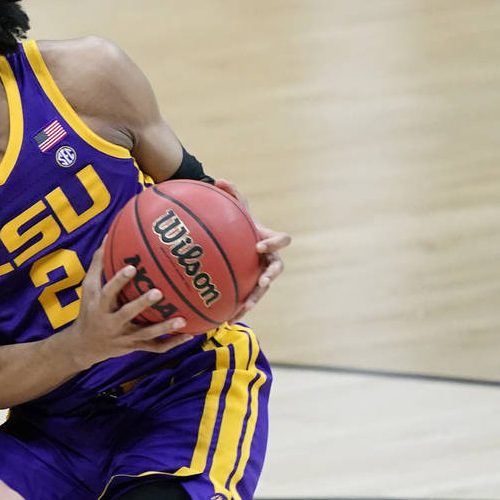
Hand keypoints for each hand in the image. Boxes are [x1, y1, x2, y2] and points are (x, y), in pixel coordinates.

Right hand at [67, 246, 193, 368]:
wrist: (84, 346)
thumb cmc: (89, 310)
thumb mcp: (88, 289)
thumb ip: (98, 264)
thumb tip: (108, 236)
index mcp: (100, 307)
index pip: (107, 293)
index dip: (118, 281)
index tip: (132, 267)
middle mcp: (111, 323)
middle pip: (127, 314)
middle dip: (142, 304)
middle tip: (158, 292)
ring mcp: (124, 337)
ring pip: (146, 334)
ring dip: (164, 328)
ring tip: (183, 320)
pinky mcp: (135, 347)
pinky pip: (155, 347)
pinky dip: (172, 343)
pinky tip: (190, 334)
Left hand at [213, 179, 291, 314]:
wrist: (237, 239)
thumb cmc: (237, 221)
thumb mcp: (235, 207)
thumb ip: (230, 193)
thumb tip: (218, 179)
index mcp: (269, 239)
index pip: (281, 240)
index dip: (274, 243)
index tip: (259, 246)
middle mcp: (270, 258)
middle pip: (276, 268)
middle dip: (270, 276)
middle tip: (261, 282)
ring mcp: (262, 273)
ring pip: (263, 288)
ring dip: (256, 298)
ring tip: (245, 309)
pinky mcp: (251, 286)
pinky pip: (248, 298)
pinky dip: (239, 308)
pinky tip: (225, 320)